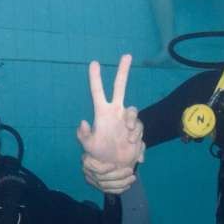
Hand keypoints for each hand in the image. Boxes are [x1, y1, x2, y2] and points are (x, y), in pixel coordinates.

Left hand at [77, 54, 145, 192]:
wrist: (114, 168)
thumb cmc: (99, 155)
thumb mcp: (88, 147)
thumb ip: (83, 135)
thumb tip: (84, 121)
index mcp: (102, 113)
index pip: (97, 92)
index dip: (95, 78)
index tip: (94, 63)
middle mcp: (116, 112)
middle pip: (120, 87)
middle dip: (123, 71)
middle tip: (126, 55)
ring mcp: (127, 121)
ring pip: (134, 111)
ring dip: (133, 123)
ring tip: (129, 137)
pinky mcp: (137, 131)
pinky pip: (140, 129)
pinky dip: (137, 138)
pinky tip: (133, 147)